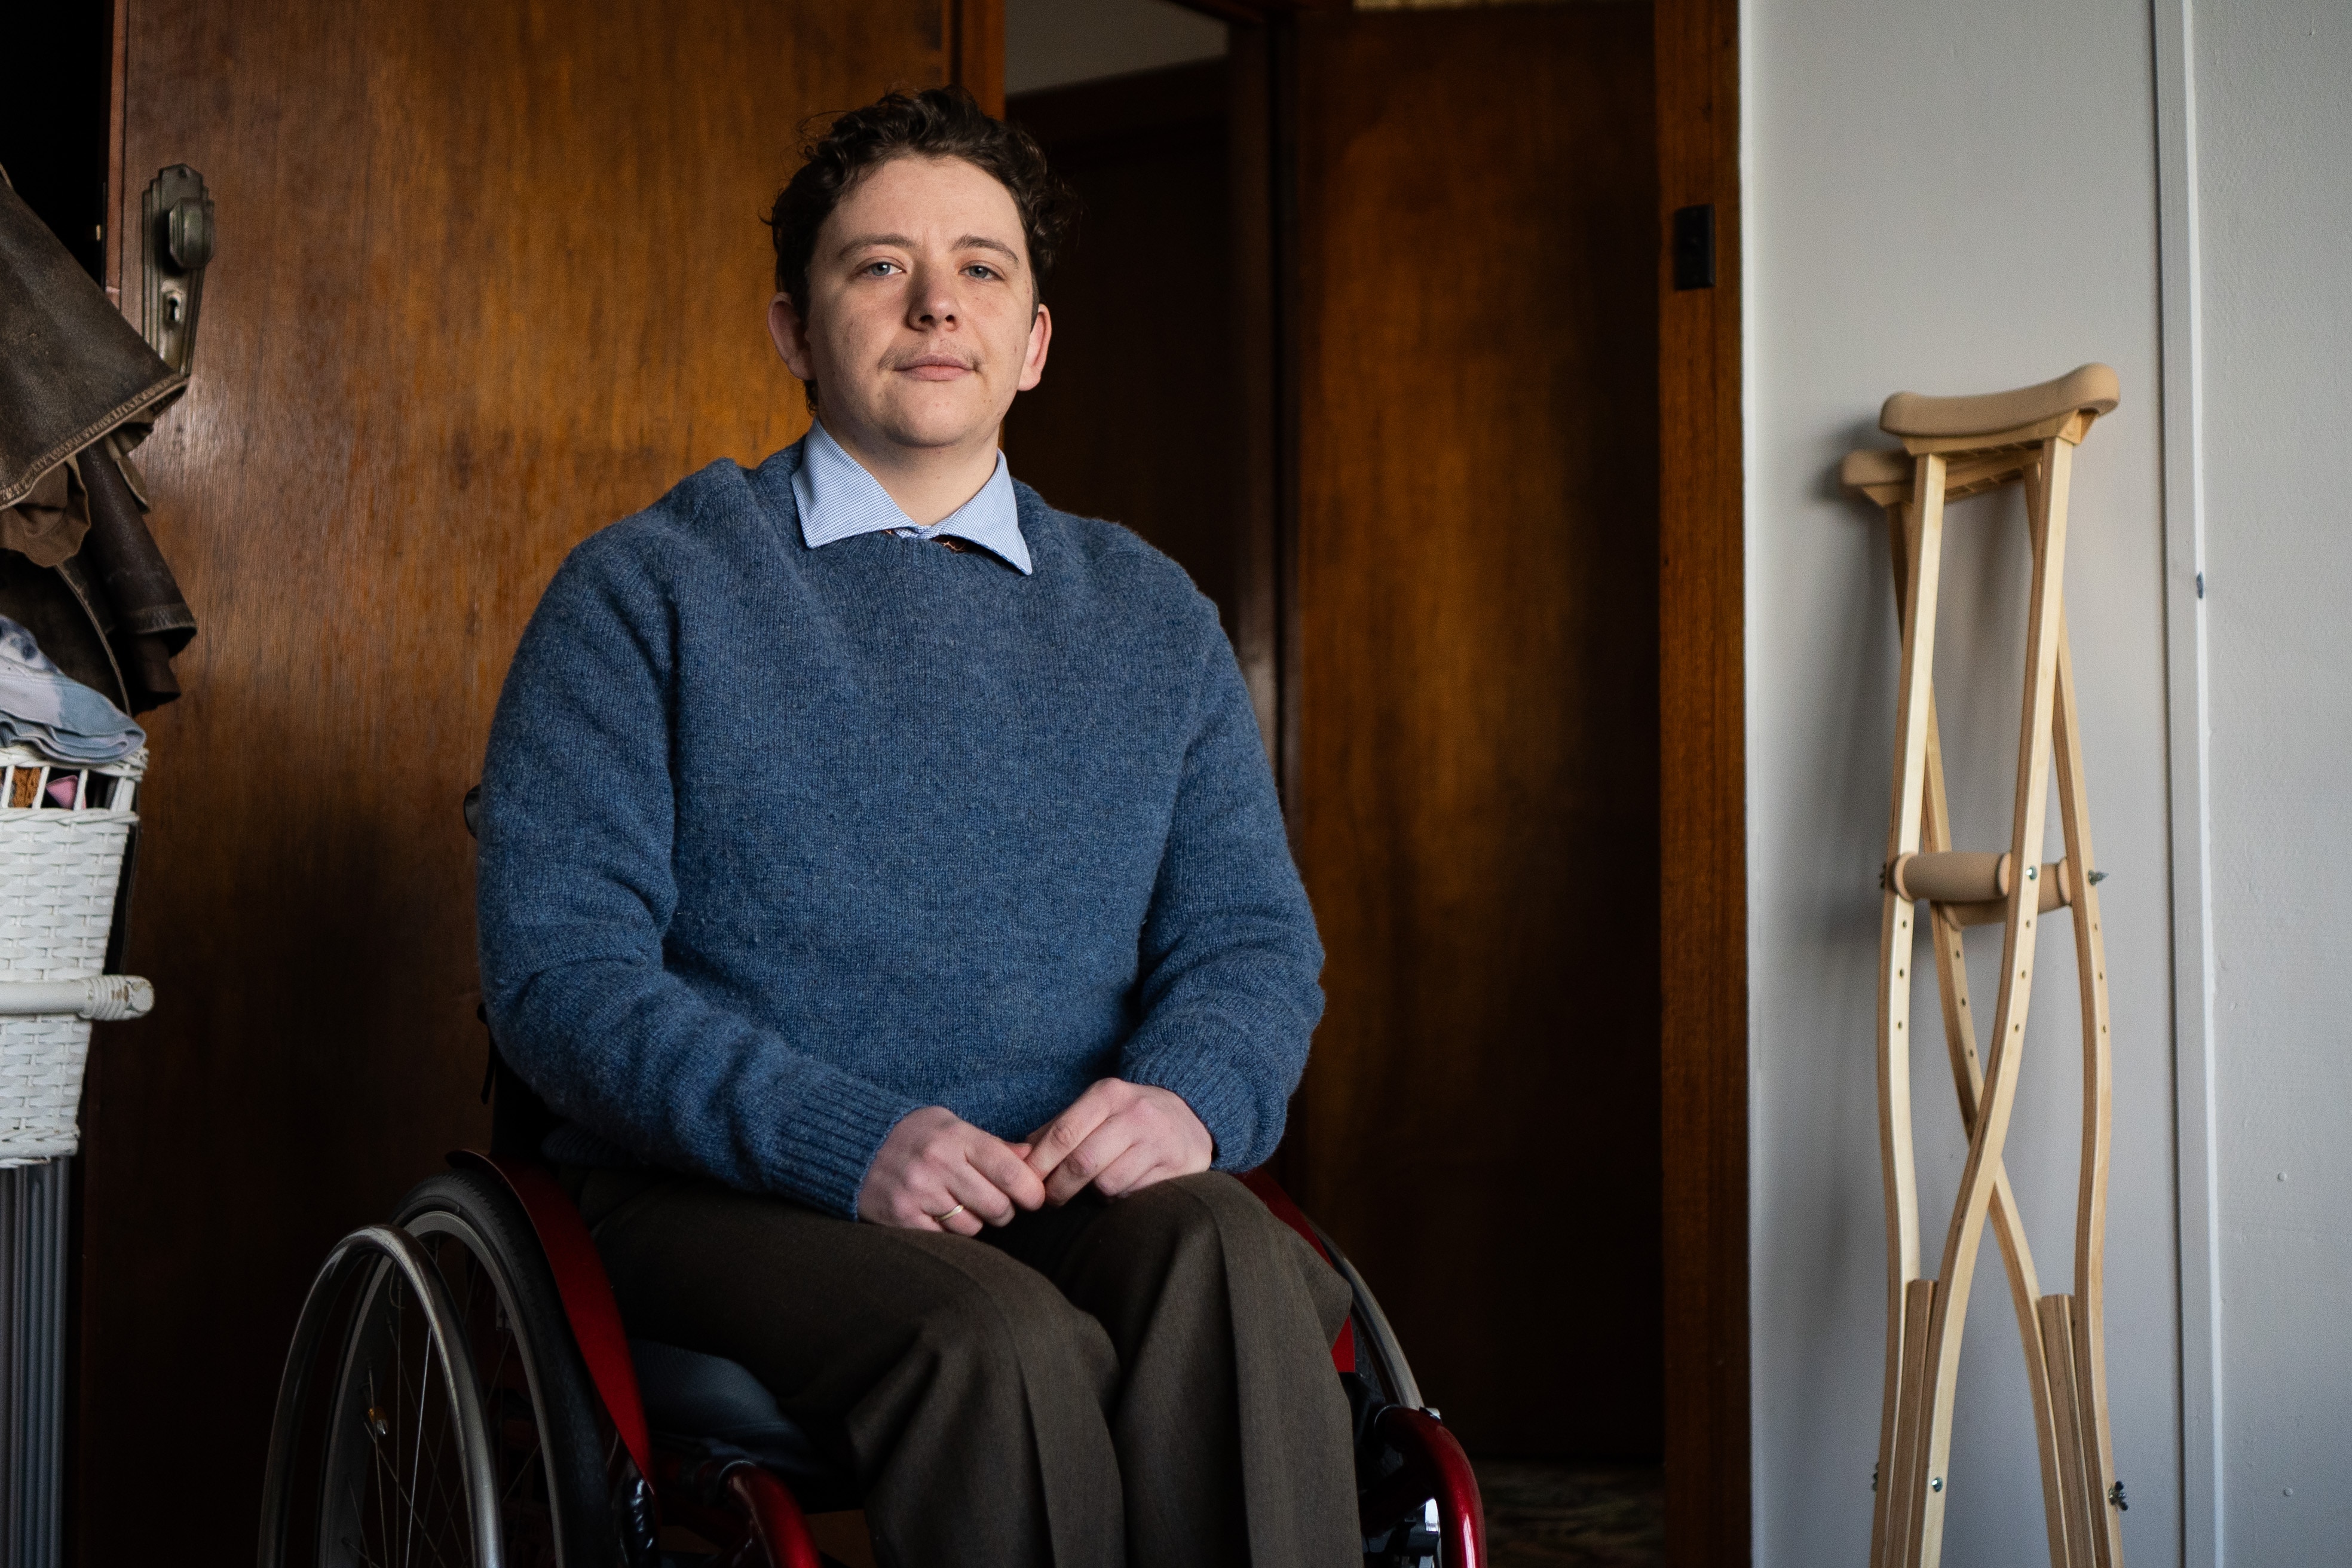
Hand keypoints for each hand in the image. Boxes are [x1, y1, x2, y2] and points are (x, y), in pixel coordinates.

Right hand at [858, 1107, 1044, 1234]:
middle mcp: (937, 1164)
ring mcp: (918, 1193)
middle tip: (998, 1205)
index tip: (1035, 1198)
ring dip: (975, 1223)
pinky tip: (938, 1215)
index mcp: (955, 1137)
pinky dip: (948, 1233)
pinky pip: (944, 1238)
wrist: (851, 1144)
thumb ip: (991, 1144)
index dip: (1031, 1191)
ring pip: (972, 1227)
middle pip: (997, 1206)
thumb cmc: (911, 1134)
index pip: (1009, 1171)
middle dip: (1006, 1211)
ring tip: (961, 1206)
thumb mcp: (950, 1125)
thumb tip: (1031, 1157)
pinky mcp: (901, 1218)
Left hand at [1024, 1079, 1213, 1204]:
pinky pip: (1133, 1194)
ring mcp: (1159, 1140)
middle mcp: (1136, 1113)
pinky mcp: (1177, 1166)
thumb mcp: (1096, 1109)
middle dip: (1058, 1189)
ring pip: (1107, 1184)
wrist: (1191, 1116)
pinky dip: (1120, 1197)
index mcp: (1109, 1094)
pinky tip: (1124, 1185)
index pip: (1063, 1134)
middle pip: (1082, 1163)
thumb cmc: (1130, 1117)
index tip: (1027, 1183)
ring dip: (1093, 1194)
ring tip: (1095, 1186)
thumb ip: (1058, 1128)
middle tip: (1049, 1200)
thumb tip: (1019, 1156)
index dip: (1040, 1165)